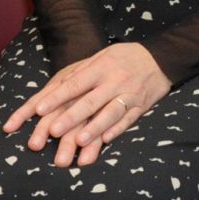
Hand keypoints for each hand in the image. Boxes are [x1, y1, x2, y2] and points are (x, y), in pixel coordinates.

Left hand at [4, 43, 171, 167]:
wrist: (159, 58)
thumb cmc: (122, 58)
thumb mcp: (100, 58)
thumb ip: (80, 73)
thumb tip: (55, 88)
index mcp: (100, 67)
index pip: (75, 84)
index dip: (57, 97)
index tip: (39, 109)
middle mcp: (114, 81)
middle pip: (90, 102)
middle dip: (71, 117)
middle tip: (53, 132)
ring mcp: (129, 94)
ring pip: (110, 114)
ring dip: (94, 129)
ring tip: (79, 142)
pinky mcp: (141, 106)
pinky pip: (128, 120)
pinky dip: (117, 130)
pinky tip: (105, 141)